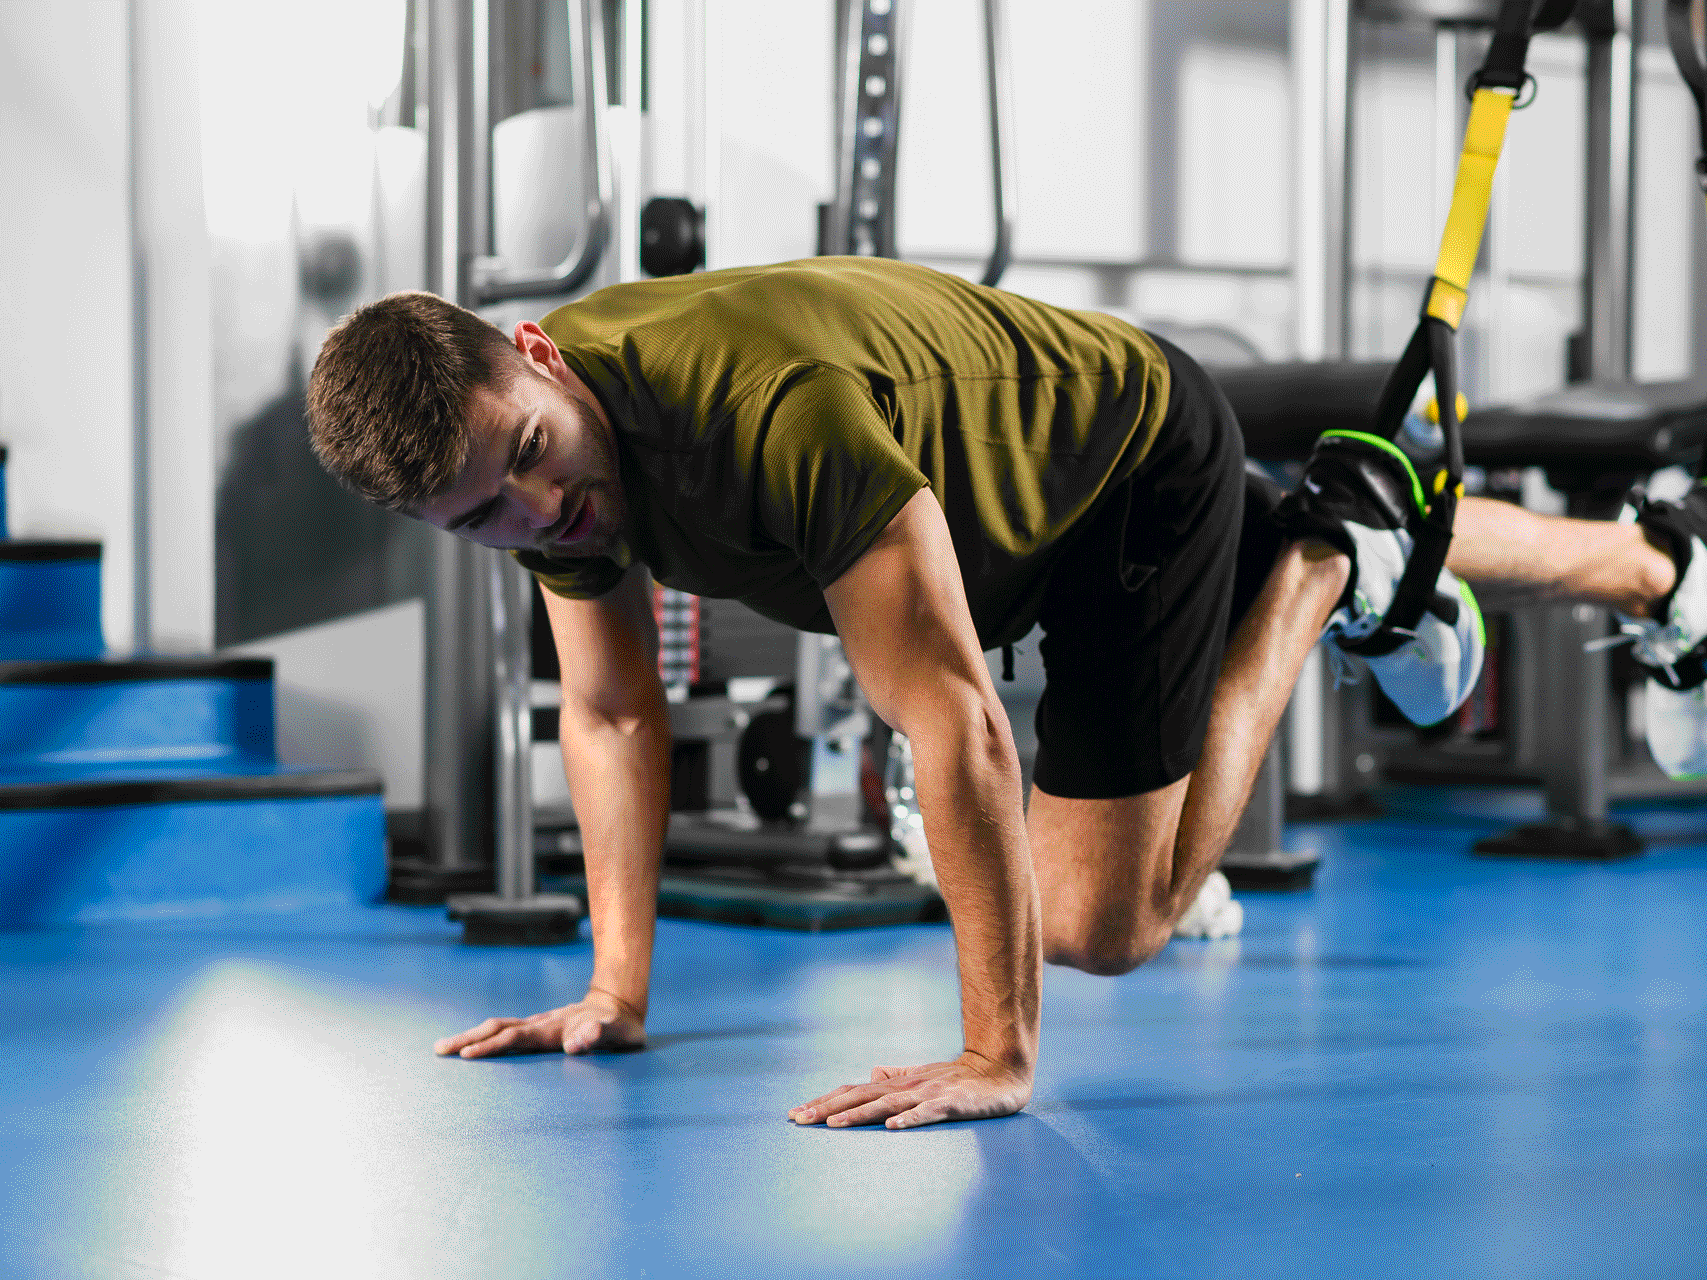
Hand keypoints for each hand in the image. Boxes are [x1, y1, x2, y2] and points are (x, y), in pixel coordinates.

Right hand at [433, 988, 645, 1058]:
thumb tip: (576, 1043)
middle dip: (468, 1039)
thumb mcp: (620, 1032)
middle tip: (439, 1050)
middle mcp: (541, 1025)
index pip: (517, 1038)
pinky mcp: (537, 1029)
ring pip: (498, 1028)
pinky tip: (469, 1045)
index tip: (468, 1054)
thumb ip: (601, 1034)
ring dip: (470, 1036)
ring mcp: (537, 1025)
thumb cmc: (620, 1026)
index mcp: (555, 1029)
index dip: (493, 1046)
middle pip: (498, 1029)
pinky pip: (505, 1032)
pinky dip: (483, 1037)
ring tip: (442, 1048)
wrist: (618, 1005)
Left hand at [787, 1052, 1032, 1129]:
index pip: (854, 1091)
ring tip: (833, 1125)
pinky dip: (909, 1119)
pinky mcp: (952, 1103)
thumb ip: (898, 1075)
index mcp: (897, 1083)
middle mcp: (907, 1086)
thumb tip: (872, 1072)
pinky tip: (892, 1128)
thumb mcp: (924, 1076)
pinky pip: (927, 1112)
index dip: (825, 1101)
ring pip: (887, 1104)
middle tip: (798, 1119)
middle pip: (861, 1096)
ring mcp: (928, 1093)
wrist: (1002, 1069)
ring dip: (859, 1115)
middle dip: (828, 1108)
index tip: (797, 1113)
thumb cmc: (960, 1077)